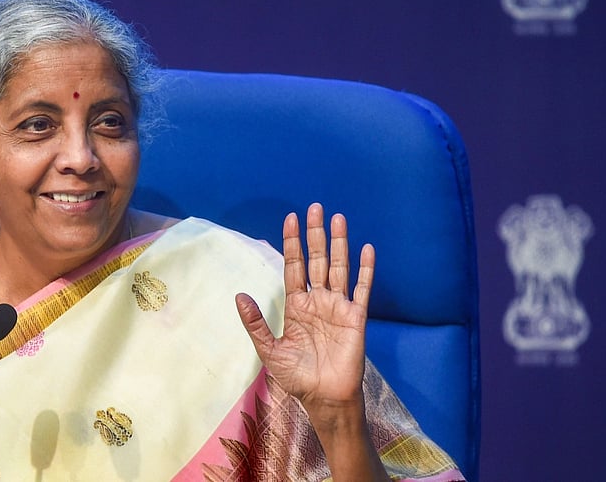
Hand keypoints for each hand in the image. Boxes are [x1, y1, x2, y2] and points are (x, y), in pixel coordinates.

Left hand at [236, 203, 374, 412]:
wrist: (324, 398)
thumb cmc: (297, 377)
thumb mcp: (270, 351)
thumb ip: (256, 323)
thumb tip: (239, 296)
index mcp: (296, 306)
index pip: (294, 267)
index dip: (292, 243)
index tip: (290, 218)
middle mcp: (318, 301)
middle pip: (316, 260)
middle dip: (315, 234)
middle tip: (314, 207)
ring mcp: (338, 307)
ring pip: (339, 267)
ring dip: (339, 243)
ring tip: (338, 218)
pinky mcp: (356, 318)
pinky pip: (362, 289)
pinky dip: (365, 269)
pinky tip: (366, 249)